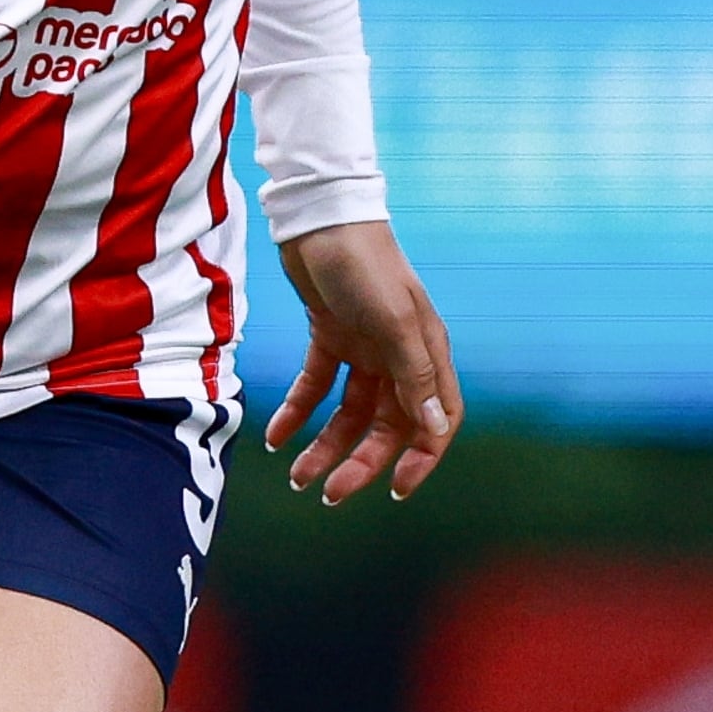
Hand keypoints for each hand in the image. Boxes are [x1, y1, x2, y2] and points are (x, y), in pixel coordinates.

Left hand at [268, 219, 461, 506]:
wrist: (318, 216)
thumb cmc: (365, 264)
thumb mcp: (392, 321)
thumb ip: (413, 375)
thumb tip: (434, 430)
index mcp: (426, 353)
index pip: (436, 421)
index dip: (421, 458)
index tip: (396, 489)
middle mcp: (399, 356)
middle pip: (386, 426)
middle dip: (361, 463)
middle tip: (330, 494)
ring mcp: (364, 348)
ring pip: (348, 413)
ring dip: (325, 446)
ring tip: (297, 477)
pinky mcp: (329, 337)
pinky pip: (315, 386)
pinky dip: (298, 412)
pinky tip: (276, 438)